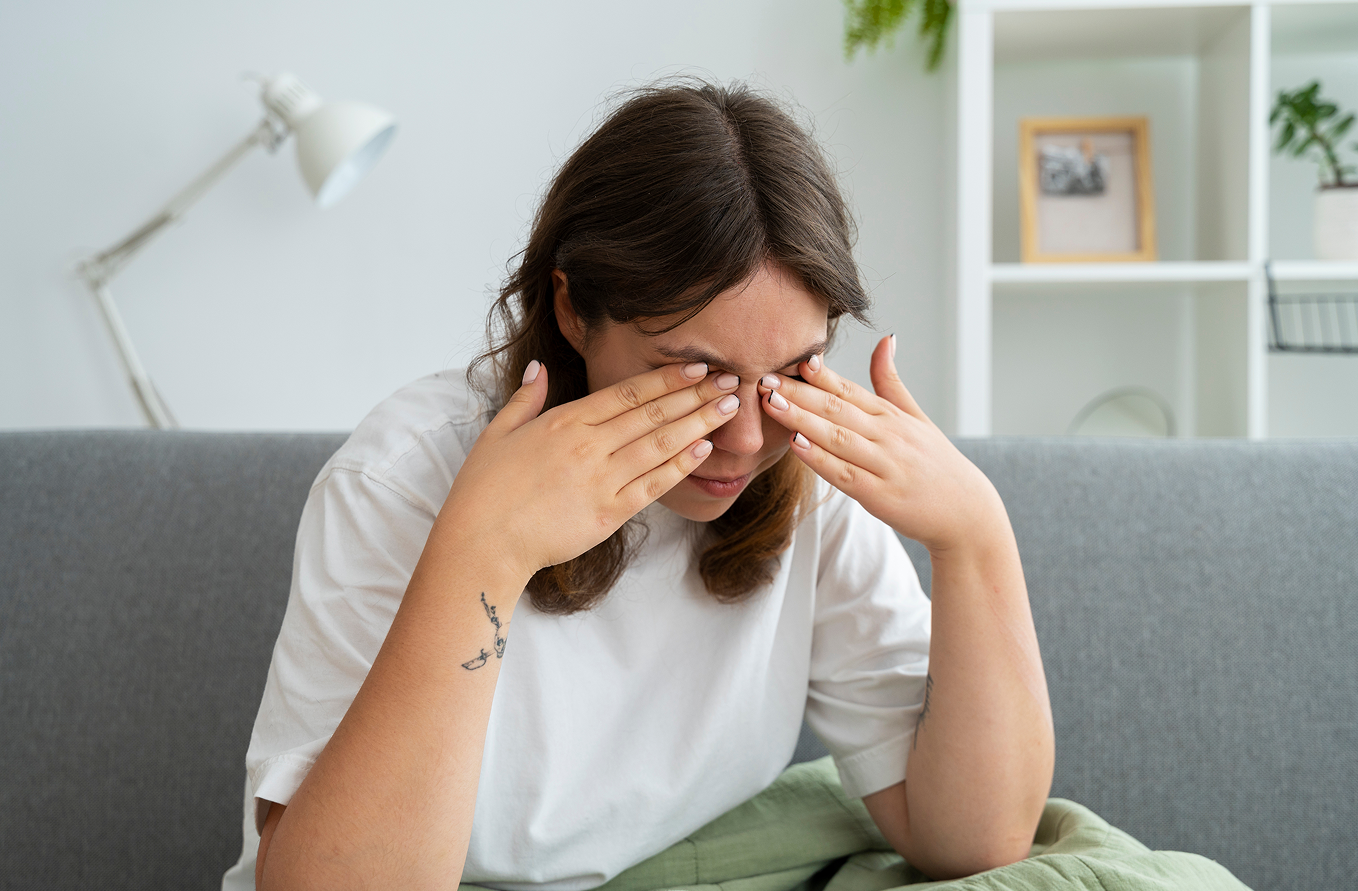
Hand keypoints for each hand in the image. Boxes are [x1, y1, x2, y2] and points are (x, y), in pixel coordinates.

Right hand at [442, 361, 740, 579]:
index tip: (698, 367)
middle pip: (653, 413)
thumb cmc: (483, 490)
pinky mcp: (608, 514)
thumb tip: (539, 368)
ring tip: (730, 408)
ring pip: (661, 444)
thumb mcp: (497, 432)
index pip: (627, 392)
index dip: (667, 378)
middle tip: (732, 380)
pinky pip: (653, 486)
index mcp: (565, 421)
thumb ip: (525, 398)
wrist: (482, 543)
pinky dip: (680, 466)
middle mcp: (588, 445)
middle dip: (697, 394)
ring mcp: (601, 480)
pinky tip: (704, 449)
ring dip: (699, 422)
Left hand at [758, 336, 1003, 554]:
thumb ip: (892, 382)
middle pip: (836, 408)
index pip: (850, 389)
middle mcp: (888, 435)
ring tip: (771, 403)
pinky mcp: (880, 495)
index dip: (819, 374)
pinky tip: (795, 445)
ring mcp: (884, 464)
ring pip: (836, 437)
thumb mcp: (917, 417)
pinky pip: (844, 474)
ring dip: (801, 418)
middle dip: (798, 392)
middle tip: (764, 376)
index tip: (792, 357)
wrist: (967, 513)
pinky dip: (819, 458)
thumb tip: (885, 338)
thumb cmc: (937, 464)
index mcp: (891, 416)